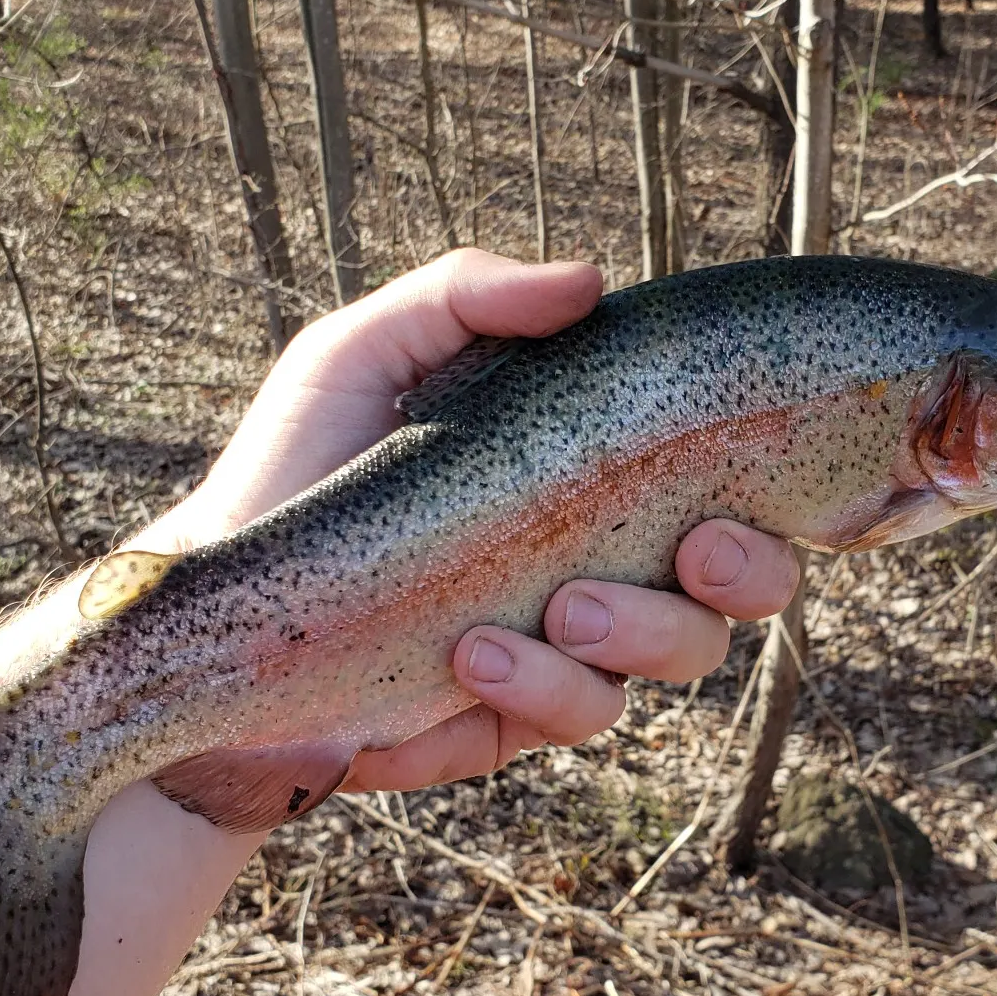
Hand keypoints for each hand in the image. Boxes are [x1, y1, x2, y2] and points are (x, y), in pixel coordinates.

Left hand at [152, 249, 799, 792]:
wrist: (221, 612)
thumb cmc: (302, 466)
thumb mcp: (364, 353)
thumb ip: (466, 299)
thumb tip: (590, 280)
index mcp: (595, 471)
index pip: (724, 476)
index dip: (775, 482)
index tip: (762, 465)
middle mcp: (606, 556)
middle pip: (747, 582)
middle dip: (749, 570)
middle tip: (694, 546)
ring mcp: (572, 645)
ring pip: (686, 654)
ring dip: (642, 630)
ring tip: (558, 605)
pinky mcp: (524, 715)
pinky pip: (587, 714)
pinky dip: (546, 685)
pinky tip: (471, 655)